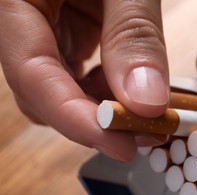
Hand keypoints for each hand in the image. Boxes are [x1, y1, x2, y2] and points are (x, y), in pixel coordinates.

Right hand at [0, 0, 168, 160]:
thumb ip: (132, 35)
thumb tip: (146, 102)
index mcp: (15, 2)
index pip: (31, 75)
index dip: (76, 118)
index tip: (122, 145)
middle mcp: (25, 23)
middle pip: (45, 93)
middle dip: (97, 120)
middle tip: (148, 133)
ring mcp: (48, 30)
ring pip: (64, 89)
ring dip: (105, 109)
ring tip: (149, 112)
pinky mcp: (70, 32)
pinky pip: (80, 74)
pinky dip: (110, 90)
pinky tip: (134, 89)